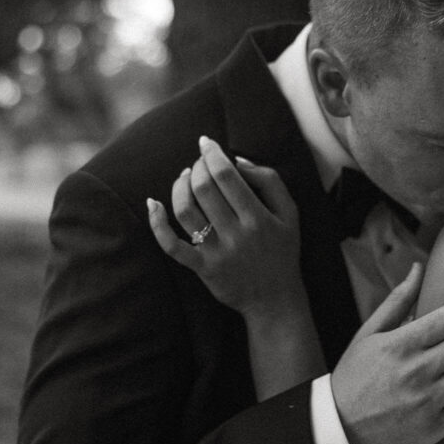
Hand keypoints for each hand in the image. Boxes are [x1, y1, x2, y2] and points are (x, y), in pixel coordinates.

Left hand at [148, 136, 303, 317]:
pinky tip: (153, 204)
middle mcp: (237, 234)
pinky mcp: (202, 268)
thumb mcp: (291, 214)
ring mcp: (217, 252)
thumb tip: (239, 161)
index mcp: (259, 217)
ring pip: (186, 210)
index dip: (212, 154)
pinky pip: (172, 245)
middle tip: (198, 162)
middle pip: (204, 188)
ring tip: (183, 177)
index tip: (206, 143)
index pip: (227, 176)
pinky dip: (158, 224)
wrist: (275, 300)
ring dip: (179, 187)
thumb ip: (270, 181)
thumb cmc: (283, 252)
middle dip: (196, 167)